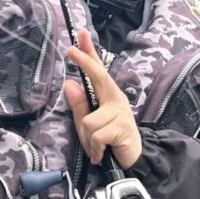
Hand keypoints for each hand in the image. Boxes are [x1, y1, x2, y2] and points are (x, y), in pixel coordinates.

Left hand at [63, 29, 142, 168]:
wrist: (130, 162)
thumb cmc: (107, 141)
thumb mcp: (86, 124)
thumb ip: (79, 105)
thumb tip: (69, 84)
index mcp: (107, 95)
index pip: (97, 70)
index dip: (89, 52)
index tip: (80, 36)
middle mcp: (116, 98)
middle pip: (99, 76)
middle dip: (85, 62)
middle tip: (70, 50)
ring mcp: (121, 112)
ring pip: (88, 120)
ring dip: (87, 138)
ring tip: (96, 146)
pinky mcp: (122, 127)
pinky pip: (95, 135)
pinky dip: (94, 148)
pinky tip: (100, 152)